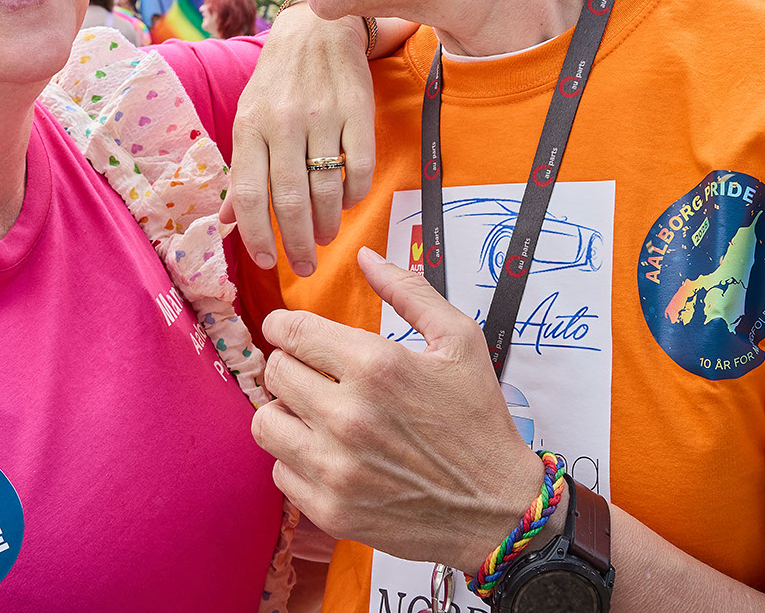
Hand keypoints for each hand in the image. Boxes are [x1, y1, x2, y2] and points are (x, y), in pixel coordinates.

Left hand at [220, 6, 377, 274]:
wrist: (316, 28)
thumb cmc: (276, 82)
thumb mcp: (248, 118)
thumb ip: (242, 170)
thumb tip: (226, 222)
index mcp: (249, 127)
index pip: (249, 195)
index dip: (256, 236)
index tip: (266, 262)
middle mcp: (282, 123)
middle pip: (289, 200)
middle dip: (296, 243)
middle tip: (304, 265)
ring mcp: (322, 116)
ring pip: (326, 189)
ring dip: (326, 224)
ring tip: (324, 237)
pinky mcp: (358, 111)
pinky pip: (359, 167)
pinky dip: (354, 196)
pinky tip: (348, 203)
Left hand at [254, 247, 537, 572]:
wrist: (498, 508)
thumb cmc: (479, 421)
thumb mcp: (459, 340)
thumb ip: (408, 290)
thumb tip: (364, 255)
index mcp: (376, 365)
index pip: (290, 332)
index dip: (284, 326)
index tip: (289, 331)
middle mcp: (348, 415)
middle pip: (274, 373)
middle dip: (290, 365)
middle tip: (312, 373)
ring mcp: (336, 467)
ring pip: (266, 423)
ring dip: (285, 413)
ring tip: (313, 413)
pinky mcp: (331, 509)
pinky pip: (280, 472)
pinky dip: (297, 460)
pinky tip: (328, 453)